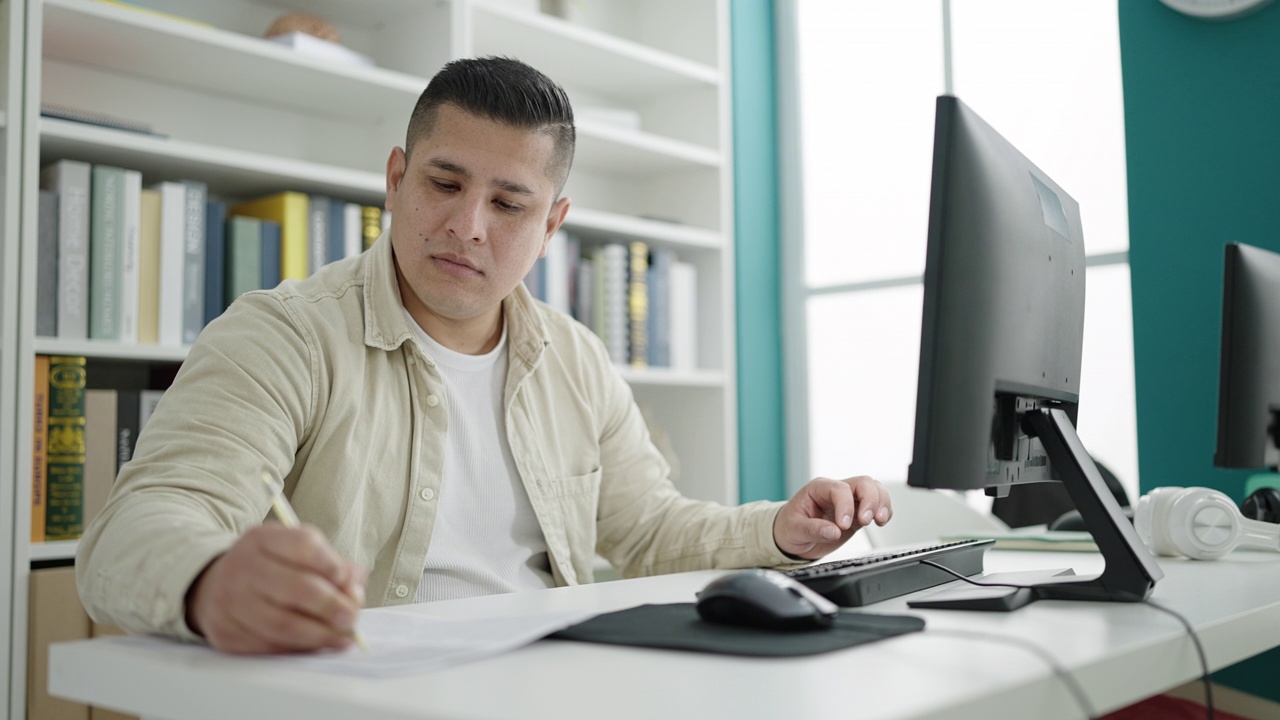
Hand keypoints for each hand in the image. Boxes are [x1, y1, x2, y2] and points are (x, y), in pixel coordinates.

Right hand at [184, 524, 366, 653]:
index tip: (347, 579)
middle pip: (296, 588)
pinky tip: (317, 645)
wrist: (217, 585)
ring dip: (320, 634)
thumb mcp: (297, 551)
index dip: (331, 564)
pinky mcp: (226, 633)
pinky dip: (298, 648)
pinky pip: (269, 646)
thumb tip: (354, 591)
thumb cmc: (271, 567)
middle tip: (352, 617)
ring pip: (283, 624)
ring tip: (342, 637)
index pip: (304, 545)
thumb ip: (333, 565)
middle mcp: (242, 566)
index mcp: (262, 538)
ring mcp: (230, 601)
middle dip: (331, 606)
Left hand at [773, 476, 892, 559]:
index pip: (839, 489)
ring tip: (878, 521)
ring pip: (874, 490)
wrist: (791, 537)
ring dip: (881, 503)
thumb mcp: (794, 529)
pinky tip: (881, 522)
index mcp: (818, 488)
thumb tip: (833, 532)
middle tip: (866, 521)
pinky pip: (877, 505)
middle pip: (863, 483)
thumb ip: (813, 529)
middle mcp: (836, 491)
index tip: (843, 525)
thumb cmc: (789, 528)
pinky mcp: (857, 513)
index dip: (845, 506)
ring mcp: (849, 501)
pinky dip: (884, 511)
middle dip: (870, 500)